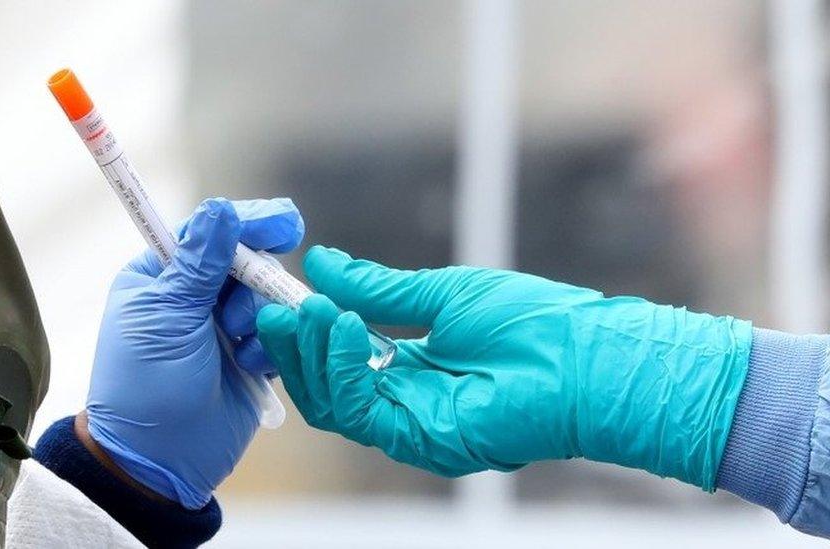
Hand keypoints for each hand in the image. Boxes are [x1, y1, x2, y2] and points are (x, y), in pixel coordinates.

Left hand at [87, 197, 303, 508]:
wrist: (160, 462)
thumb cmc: (145, 387)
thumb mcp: (167, 317)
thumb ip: (199, 262)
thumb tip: (220, 208)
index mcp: (162, 276)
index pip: (209, 233)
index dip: (246, 223)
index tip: (283, 222)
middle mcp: (194, 296)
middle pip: (246, 261)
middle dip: (254, 280)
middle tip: (248, 306)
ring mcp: (223, 327)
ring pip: (267, 297)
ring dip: (259, 317)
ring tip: (237, 347)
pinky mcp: (250, 357)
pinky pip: (280, 333)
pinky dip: (272, 346)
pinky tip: (251, 366)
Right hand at [257, 245, 750, 488]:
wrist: (582, 356)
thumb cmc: (530, 322)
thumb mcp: (441, 293)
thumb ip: (378, 289)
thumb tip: (322, 263)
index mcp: (409, 366)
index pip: (339, 357)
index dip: (308, 330)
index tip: (283, 295)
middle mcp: (403, 399)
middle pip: (326, 386)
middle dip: (297, 347)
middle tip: (277, 306)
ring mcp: (409, 424)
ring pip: (332, 404)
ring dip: (311, 356)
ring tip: (307, 311)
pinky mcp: (419, 439)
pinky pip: (359, 413)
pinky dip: (341, 371)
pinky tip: (343, 326)